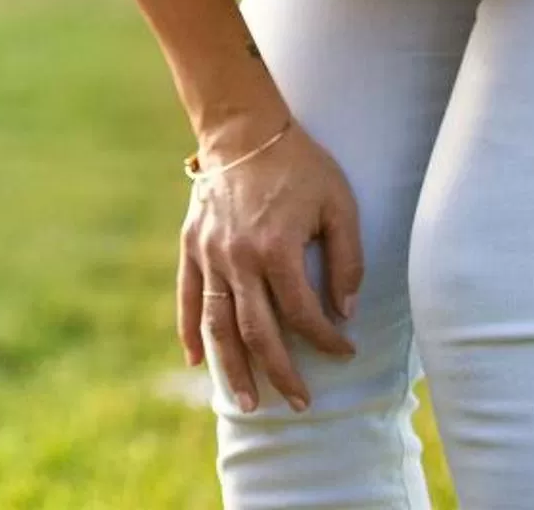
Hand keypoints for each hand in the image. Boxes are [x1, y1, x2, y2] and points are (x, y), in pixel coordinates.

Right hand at [179, 120, 361, 412]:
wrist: (243, 130)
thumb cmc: (300, 166)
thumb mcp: (340, 206)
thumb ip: (346, 260)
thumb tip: (345, 310)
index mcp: (277, 249)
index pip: (304, 314)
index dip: (328, 340)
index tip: (346, 351)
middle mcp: (238, 258)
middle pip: (258, 331)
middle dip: (281, 374)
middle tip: (301, 404)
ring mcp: (209, 254)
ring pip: (218, 323)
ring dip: (234, 367)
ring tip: (250, 403)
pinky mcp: (190, 245)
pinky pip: (187, 296)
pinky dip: (190, 330)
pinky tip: (198, 360)